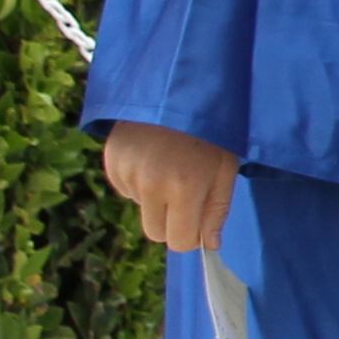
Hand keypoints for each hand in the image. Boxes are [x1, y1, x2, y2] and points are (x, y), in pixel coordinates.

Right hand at [103, 121, 240, 250]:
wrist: (176, 92)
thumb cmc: (209, 132)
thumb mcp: (226, 169)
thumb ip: (217, 210)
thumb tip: (210, 245)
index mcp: (184, 188)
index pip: (179, 241)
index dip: (190, 238)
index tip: (196, 226)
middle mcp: (151, 184)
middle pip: (155, 233)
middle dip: (171, 224)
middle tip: (185, 198)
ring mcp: (127, 173)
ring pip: (141, 209)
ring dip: (155, 198)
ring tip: (170, 165)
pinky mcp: (111, 163)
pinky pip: (126, 189)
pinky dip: (139, 181)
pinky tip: (152, 157)